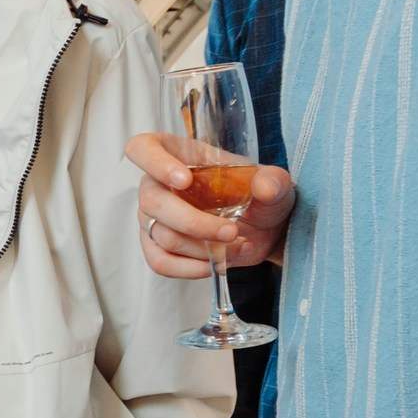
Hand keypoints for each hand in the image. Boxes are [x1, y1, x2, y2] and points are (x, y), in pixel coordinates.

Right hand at [125, 133, 293, 278]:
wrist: (266, 232)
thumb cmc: (261, 197)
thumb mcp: (275, 183)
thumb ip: (273, 181)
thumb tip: (263, 188)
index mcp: (177, 154)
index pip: (143, 148)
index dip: (155, 162)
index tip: (184, 180)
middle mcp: (157, 184)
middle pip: (152, 202)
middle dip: (193, 222)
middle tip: (231, 231)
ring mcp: (153, 218)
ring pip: (161, 235)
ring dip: (201, 248)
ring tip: (235, 246)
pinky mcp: (157, 247)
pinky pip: (160, 262)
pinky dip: (190, 268)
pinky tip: (216, 265)